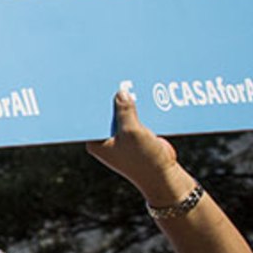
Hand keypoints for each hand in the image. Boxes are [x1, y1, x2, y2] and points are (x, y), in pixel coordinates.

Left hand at [86, 86, 187, 205]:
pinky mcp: (134, 134)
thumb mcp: (132, 132)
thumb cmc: (144, 159)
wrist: (164, 175)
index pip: (89, 118)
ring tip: (125, 80)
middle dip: (109, 98)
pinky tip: (140, 92)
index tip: (91, 83)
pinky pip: (133, 116)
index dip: (90, 101)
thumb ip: (125, 111)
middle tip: (110, 77)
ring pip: (120, 113)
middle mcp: (104, 139)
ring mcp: (120, 137)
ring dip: (125, 101)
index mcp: (96, 142)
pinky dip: (137, 107)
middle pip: (104, 113)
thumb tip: (120, 92)